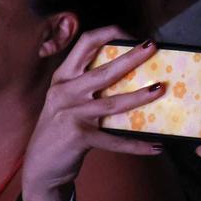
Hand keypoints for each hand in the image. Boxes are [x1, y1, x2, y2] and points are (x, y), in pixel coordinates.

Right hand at [22, 29, 165, 200]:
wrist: (40, 166)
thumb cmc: (62, 129)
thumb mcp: (68, 101)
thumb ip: (89, 86)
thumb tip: (133, 72)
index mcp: (63, 77)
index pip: (84, 44)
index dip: (108, 34)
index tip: (132, 35)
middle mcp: (64, 91)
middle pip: (104, 70)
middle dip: (131, 57)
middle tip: (153, 47)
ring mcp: (70, 114)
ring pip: (112, 102)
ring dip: (140, 97)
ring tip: (160, 90)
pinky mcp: (78, 136)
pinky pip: (115, 140)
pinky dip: (136, 145)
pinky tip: (156, 147)